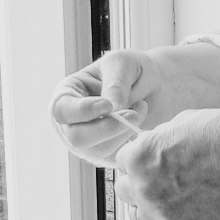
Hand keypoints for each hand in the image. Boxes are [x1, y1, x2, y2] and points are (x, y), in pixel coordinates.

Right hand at [49, 49, 158, 164]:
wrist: (157, 86)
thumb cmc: (133, 70)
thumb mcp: (123, 63)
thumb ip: (116, 83)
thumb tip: (112, 109)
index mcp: (67, 96)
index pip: (62, 111)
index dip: (83, 111)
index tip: (108, 105)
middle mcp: (73, 122)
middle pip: (77, 137)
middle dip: (107, 128)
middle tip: (132, 114)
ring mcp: (89, 141)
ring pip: (99, 149)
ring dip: (124, 131)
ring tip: (139, 109)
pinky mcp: (107, 154)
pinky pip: (116, 155)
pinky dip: (131, 139)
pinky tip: (139, 121)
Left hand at [115, 108, 219, 219]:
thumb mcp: (178, 123)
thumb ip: (155, 141)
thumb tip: (146, 148)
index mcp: (139, 158)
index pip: (121, 160)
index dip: (137, 156)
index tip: (150, 157)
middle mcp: (144, 189)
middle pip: (124, 189)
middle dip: (137, 180)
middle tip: (159, 174)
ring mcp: (161, 213)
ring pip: (137, 213)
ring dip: (146, 203)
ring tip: (167, 193)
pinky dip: (169, 215)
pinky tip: (186, 202)